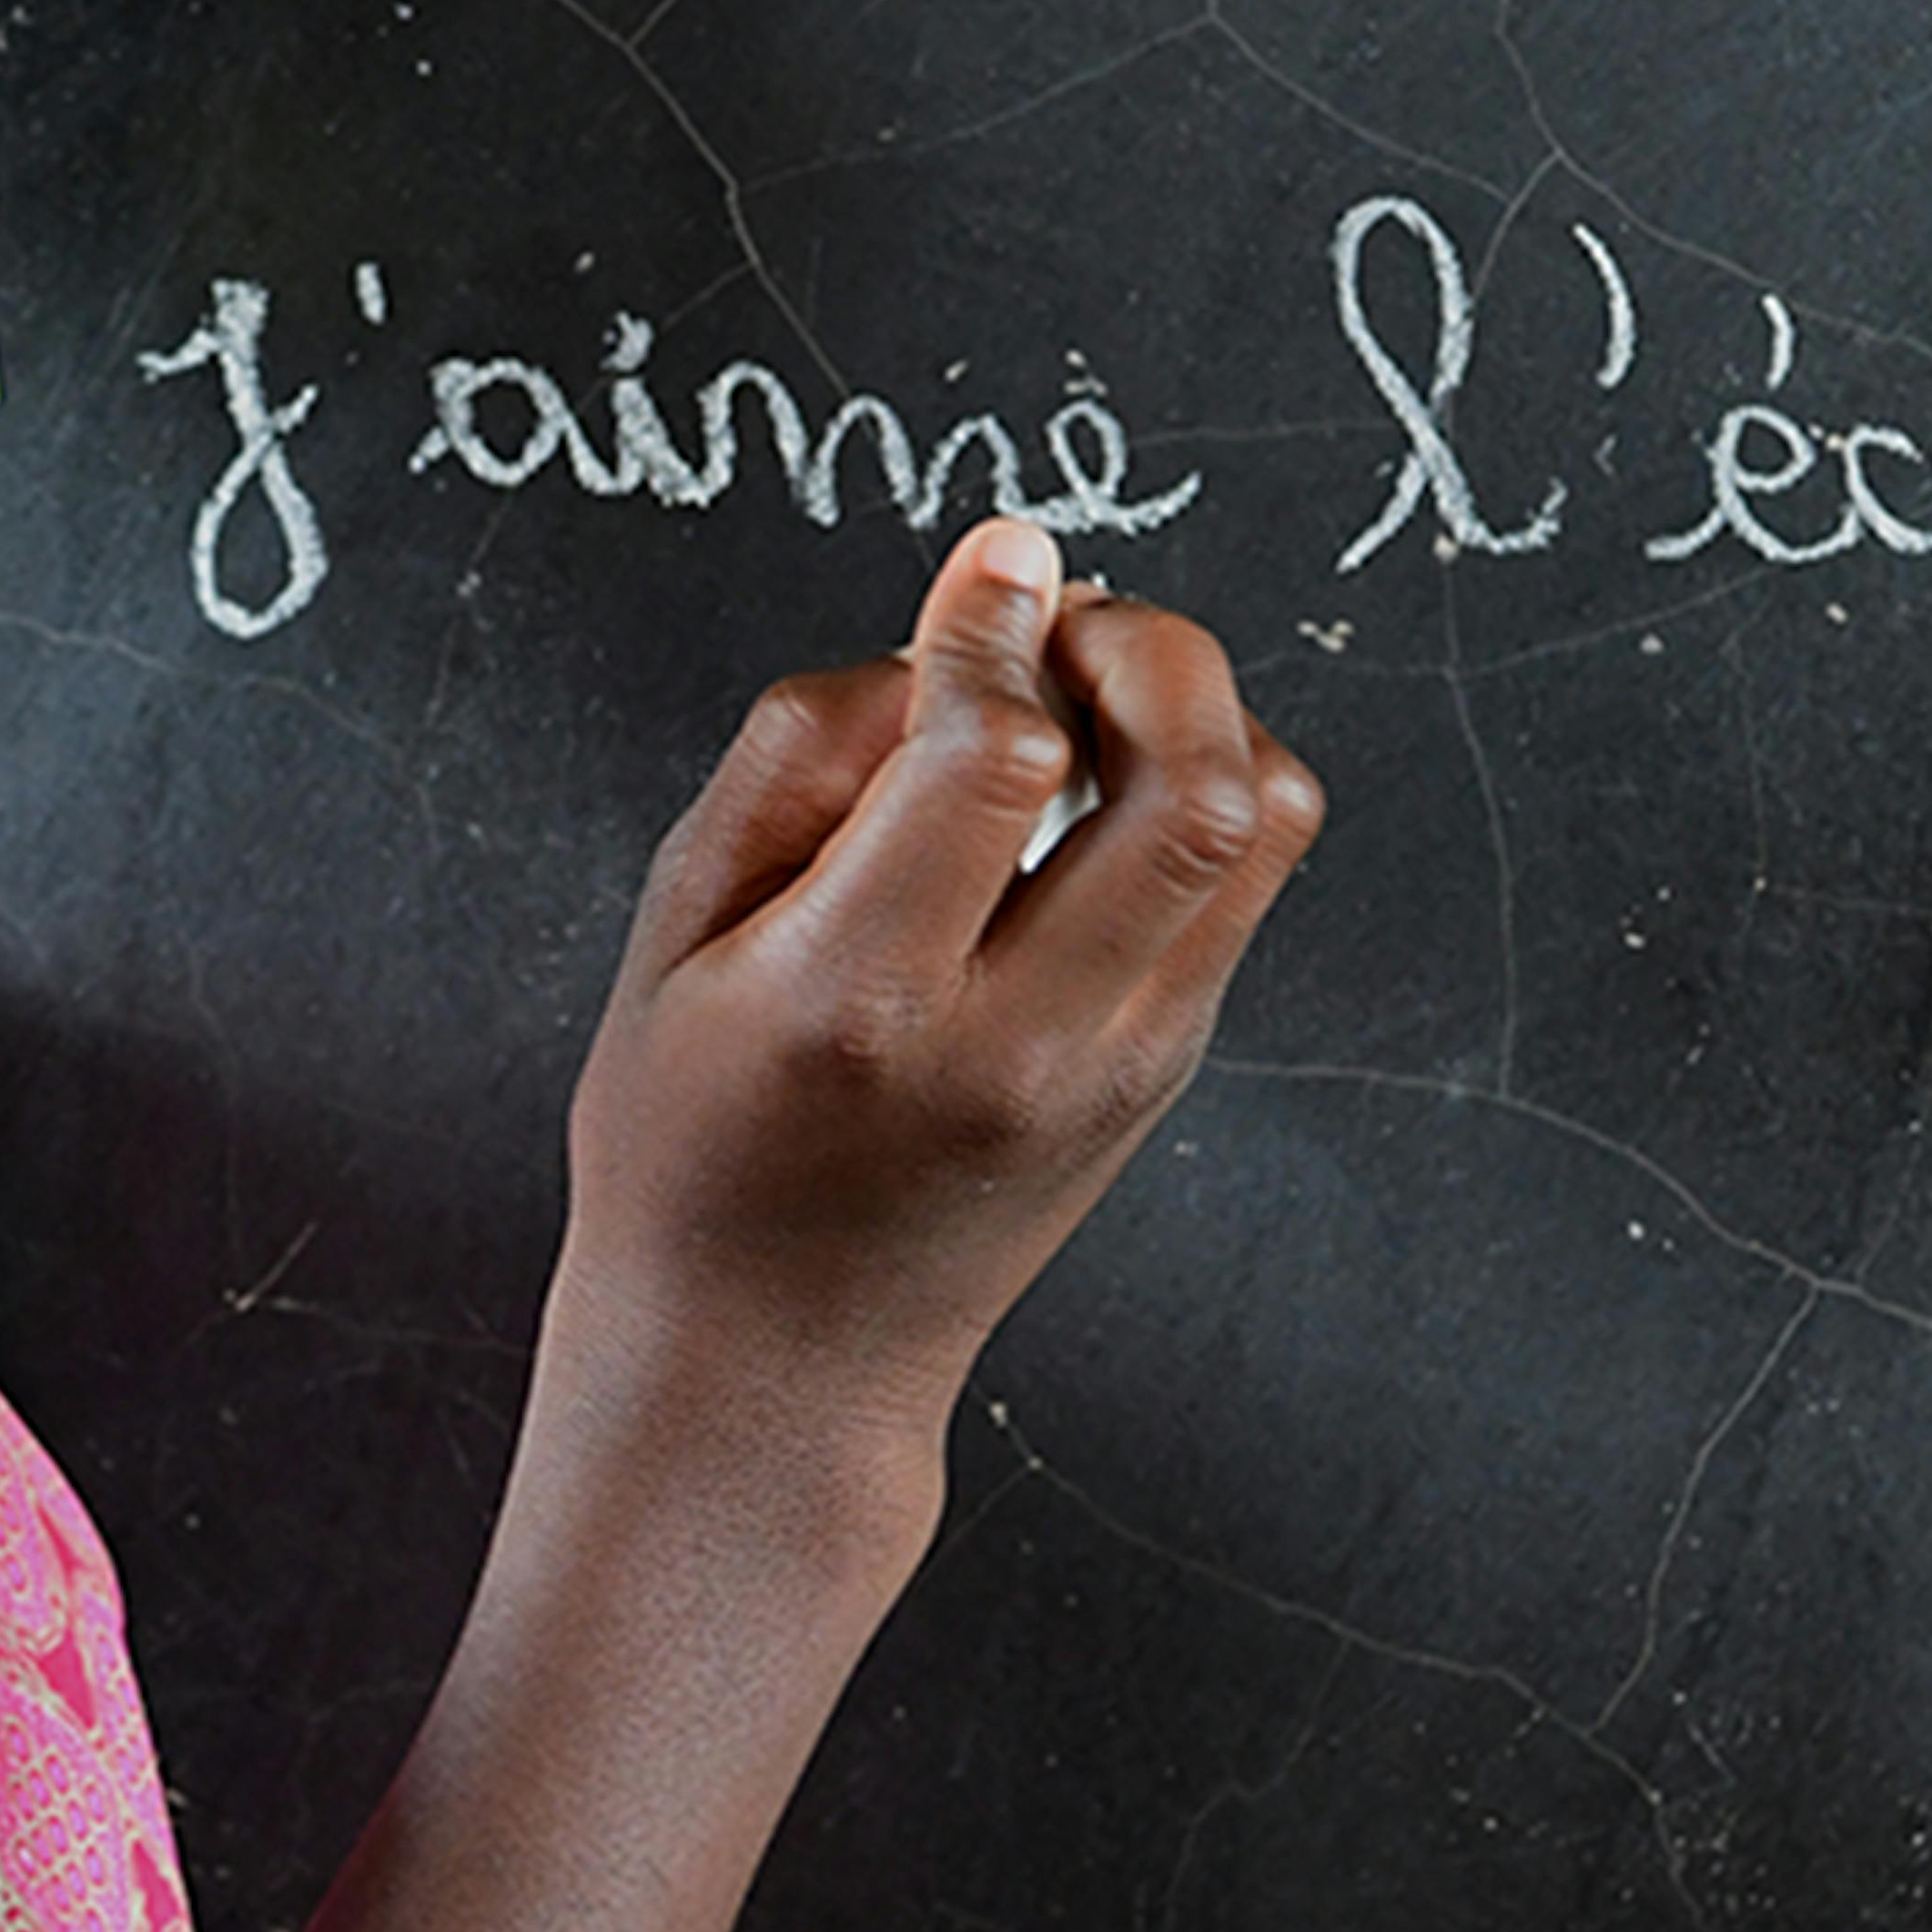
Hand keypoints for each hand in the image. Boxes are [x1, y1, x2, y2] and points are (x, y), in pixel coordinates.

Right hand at [554, 513, 1319, 1454]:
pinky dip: (1188, 786)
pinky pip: (1240, 877)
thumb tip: (954, 616)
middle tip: (1060, 623)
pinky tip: (1082, 793)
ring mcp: (1123, 1066)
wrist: (774, 1367)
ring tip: (1084, 698)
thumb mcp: (668, 935)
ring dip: (1197, 712)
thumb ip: (799, 759)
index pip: (996, 762)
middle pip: (1199, 790)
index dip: (996, 626)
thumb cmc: (687, 1142)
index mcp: (860, 1002)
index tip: (986, 563)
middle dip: (1150, 647)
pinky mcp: (1168, 1068)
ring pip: (1262, 826)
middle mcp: (1023, 1041)